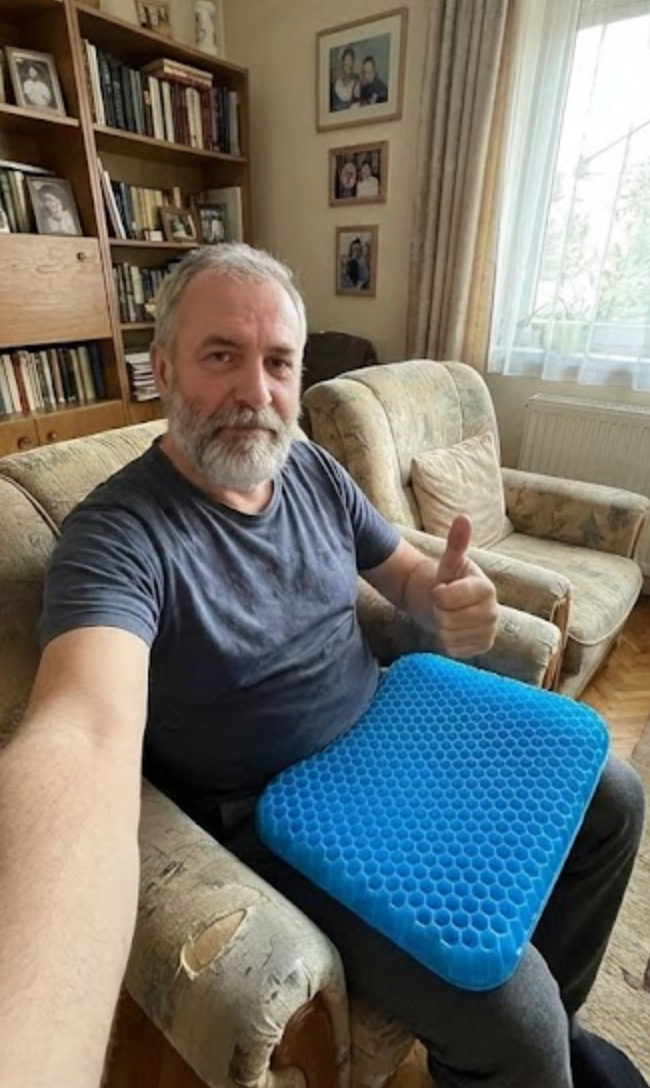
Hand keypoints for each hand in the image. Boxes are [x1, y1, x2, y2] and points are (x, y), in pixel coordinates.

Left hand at [432, 515, 497, 658]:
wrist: (450, 604)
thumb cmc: (449, 580)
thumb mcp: (449, 561)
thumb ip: (456, 543)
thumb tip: (463, 517)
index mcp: (486, 588)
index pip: (446, 598)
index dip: (438, 594)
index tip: (442, 589)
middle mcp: (493, 611)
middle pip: (448, 619)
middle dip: (439, 611)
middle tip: (445, 604)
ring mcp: (490, 631)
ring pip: (450, 636)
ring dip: (442, 626)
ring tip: (449, 615)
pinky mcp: (483, 647)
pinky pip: (454, 649)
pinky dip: (448, 641)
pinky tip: (454, 629)